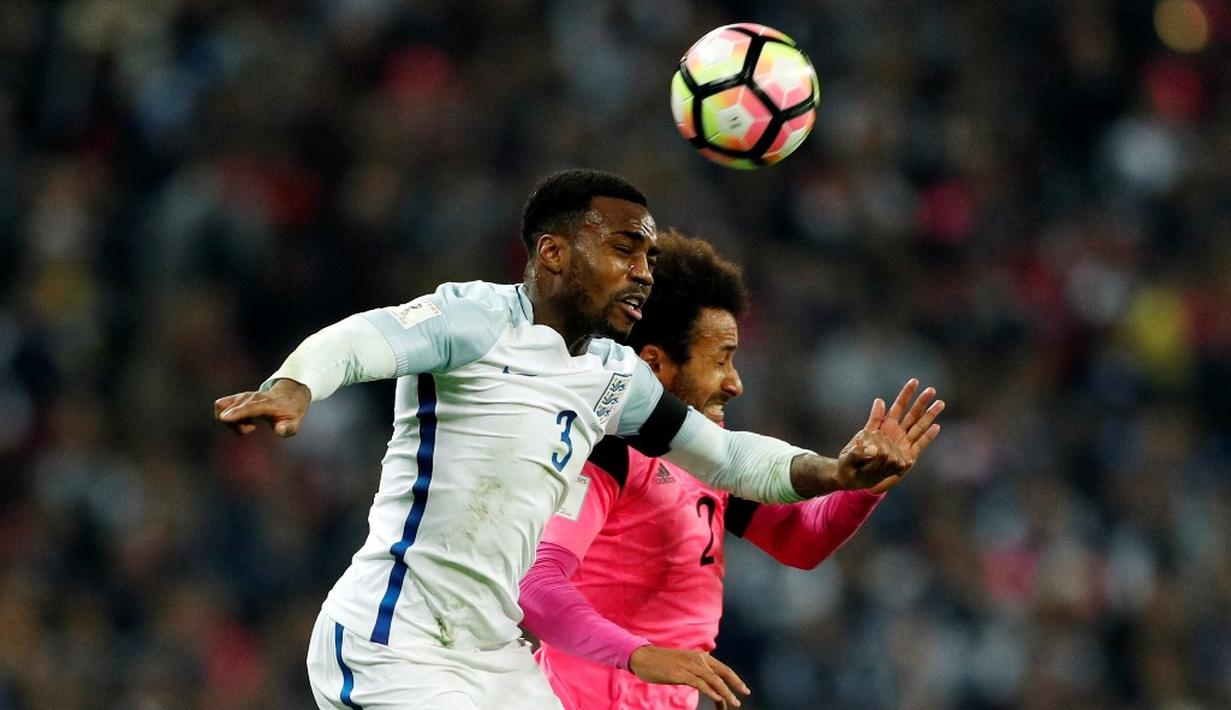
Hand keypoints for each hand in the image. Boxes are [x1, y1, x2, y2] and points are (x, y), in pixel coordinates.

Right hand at [214, 379, 310, 436]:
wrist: (287, 396)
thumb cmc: (290, 412)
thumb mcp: (294, 422)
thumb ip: (288, 428)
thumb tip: (280, 429)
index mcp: (267, 404)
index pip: (249, 407)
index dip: (237, 412)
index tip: (225, 418)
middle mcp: (252, 398)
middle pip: (231, 410)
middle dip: (236, 425)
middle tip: (252, 427)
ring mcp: (243, 397)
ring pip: (222, 408)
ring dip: (231, 422)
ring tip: (249, 424)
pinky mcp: (236, 398)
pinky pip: (220, 407)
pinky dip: (226, 417)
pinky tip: (243, 420)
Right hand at [628, 645, 749, 707]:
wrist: (643, 657)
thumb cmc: (662, 662)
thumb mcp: (683, 663)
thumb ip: (696, 669)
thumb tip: (707, 680)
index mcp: (700, 656)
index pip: (722, 668)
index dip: (735, 678)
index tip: (744, 689)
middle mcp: (697, 659)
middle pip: (722, 673)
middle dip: (735, 684)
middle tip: (744, 695)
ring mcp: (689, 666)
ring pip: (713, 680)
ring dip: (725, 692)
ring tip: (734, 702)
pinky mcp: (680, 673)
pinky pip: (699, 683)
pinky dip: (710, 690)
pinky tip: (718, 698)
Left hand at [834, 379, 942, 491]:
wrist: (856, 476)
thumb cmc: (855, 456)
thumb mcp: (862, 437)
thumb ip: (873, 420)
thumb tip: (880, 401)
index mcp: (885, 425)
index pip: (898, 407)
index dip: (906, 394)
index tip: (914, 381)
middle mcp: (896, 433)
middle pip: (912, 414)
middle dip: (922, 402)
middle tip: (931, 389)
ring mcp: (903, 444)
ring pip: (919, 427)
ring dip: (929, 416)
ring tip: (940, 403)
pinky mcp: (908, 458)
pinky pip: (919, 445)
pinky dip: (928, 436)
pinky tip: (936, 427)